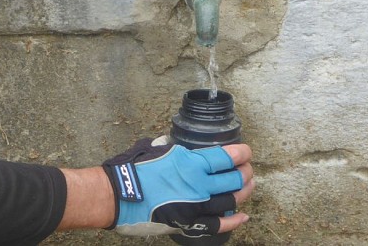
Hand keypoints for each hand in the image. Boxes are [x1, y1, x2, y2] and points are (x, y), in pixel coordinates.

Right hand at [102, 139, 253, 237]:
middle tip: (248, 169)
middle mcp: (198, 184)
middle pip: (234, 178)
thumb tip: (172, 144)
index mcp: (191, 163)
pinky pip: (219, 224)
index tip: (247, 152)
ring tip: (249, 186)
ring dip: (244, 192)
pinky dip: (234, 220)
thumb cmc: (133, 170)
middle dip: (246, 172)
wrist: (118, 196)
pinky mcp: (189, 223)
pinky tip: (243, 216)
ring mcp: (196, 206)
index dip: (242, 153)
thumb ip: (172, 147)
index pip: (227, 157)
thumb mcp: (155, 149)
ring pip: (231, 199)